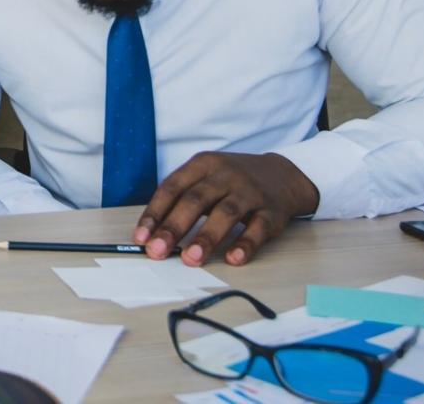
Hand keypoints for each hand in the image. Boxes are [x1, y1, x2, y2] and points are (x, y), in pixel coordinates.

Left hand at [133, 152, 319, 266]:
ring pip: (225, 213)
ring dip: (206, 237)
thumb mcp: (205, 177)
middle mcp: (225, 175)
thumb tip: (153, 234)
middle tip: (158, 251)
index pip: (172, 187)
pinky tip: (233, 259)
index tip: (141, 238)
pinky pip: (258, 228)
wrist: (282, 175)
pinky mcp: (272, 211)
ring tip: (190, 259)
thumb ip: (182, 200)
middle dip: (174, 227)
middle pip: (195, 200)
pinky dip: (245, 244)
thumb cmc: (231, 181)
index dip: (154, 213)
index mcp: (203, 164)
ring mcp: (250, 192)